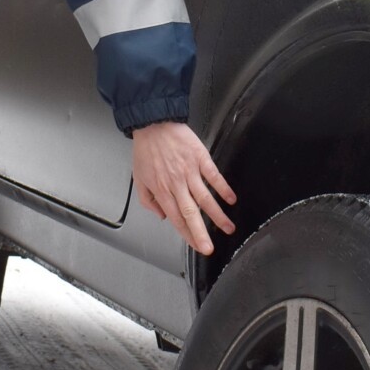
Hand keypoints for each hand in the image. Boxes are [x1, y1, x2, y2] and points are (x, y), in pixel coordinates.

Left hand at [131, 121, 236, 255]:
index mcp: (161, 190)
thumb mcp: (138, 177)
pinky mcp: (200, 158)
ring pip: (205, 198)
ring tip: (228, 227)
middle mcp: (176, 183)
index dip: (187, 235)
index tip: (197, 246)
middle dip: (201, 233)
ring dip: (217, 215)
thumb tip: (161, 215)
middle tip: (210, 247)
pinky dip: (223, 188)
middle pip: (190, 213)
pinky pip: (213, 176)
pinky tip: (230, 199)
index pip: (175, 218)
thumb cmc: (146, 148)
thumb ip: (148, 200)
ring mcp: (189, 171)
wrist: (153, 122)